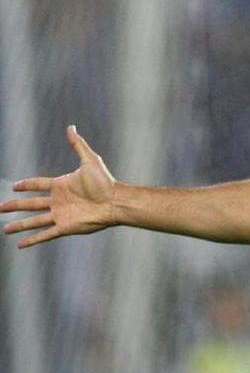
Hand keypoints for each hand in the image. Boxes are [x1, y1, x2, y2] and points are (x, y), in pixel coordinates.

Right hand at [1, 125, 116, 247]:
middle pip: (31, 204)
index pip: (38, 185)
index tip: (14, 186)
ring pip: (34, 221)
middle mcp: (58, 201)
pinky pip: (44, 234)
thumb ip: (78, 145)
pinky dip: (32, 240)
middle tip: (0, 208)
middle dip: (14, 206)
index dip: (26, 185)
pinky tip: (21, 245)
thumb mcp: (89, 160)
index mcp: (61, 186)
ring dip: (19, 225)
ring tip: (5, 229)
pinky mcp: (64, 227)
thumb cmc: (105, 182)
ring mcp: (60, 215)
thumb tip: (71, 127)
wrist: (115, 201)